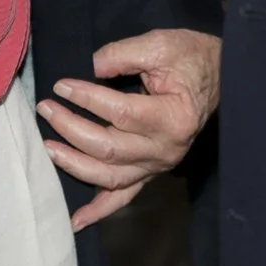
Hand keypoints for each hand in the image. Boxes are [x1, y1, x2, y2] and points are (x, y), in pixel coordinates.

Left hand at [38, 28, 221, 229]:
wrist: (219, 77)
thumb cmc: (191, 59)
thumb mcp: (160, 44)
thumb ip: (123, 54)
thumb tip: (89, 67)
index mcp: (172, 118)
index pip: (120, 113)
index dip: (87, 98)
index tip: (61, 85)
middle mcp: (166, 150)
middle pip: (109, 148)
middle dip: (70, 128)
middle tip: (46, 108)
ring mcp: (158, 165)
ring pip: (109, 176)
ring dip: (74, 164)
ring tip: (48, 147)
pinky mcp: (151, 171)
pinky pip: (123, 196)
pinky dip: (99, 211)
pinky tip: (76, 221)